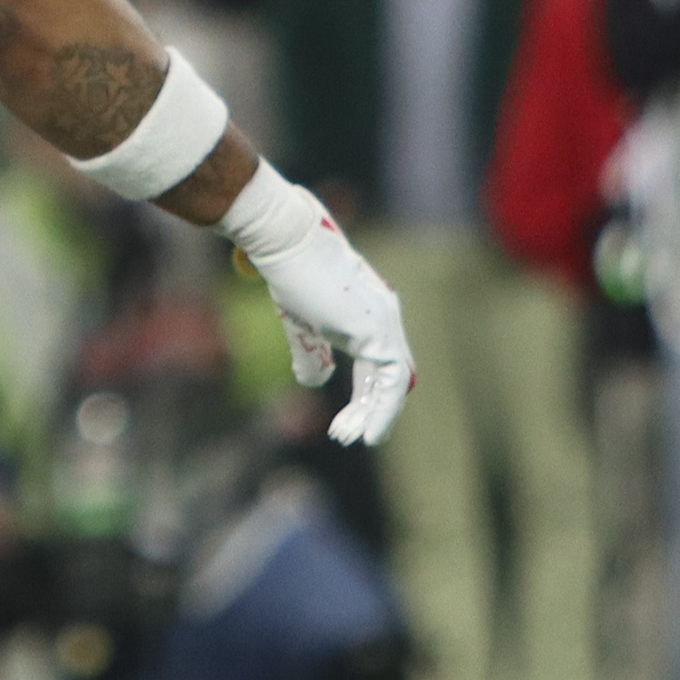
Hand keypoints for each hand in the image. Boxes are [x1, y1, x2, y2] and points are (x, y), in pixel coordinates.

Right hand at [231, 177, 414, 447]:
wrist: (285, 241)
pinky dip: (381, 410)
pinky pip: (390, 382)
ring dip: (375, 415)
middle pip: (389, 375)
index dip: (365, 395)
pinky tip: (365, 431)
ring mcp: (384, 323)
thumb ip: (312, 353)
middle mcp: (384, 316)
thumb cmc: (289, 273)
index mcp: (368, 313)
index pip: (378, 363)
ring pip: (394, 383)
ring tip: (352, 438)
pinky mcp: (377, 332)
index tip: (345, 422)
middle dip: (370, 409)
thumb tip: (317, 381)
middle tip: (348, 436)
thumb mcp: (301, 322)